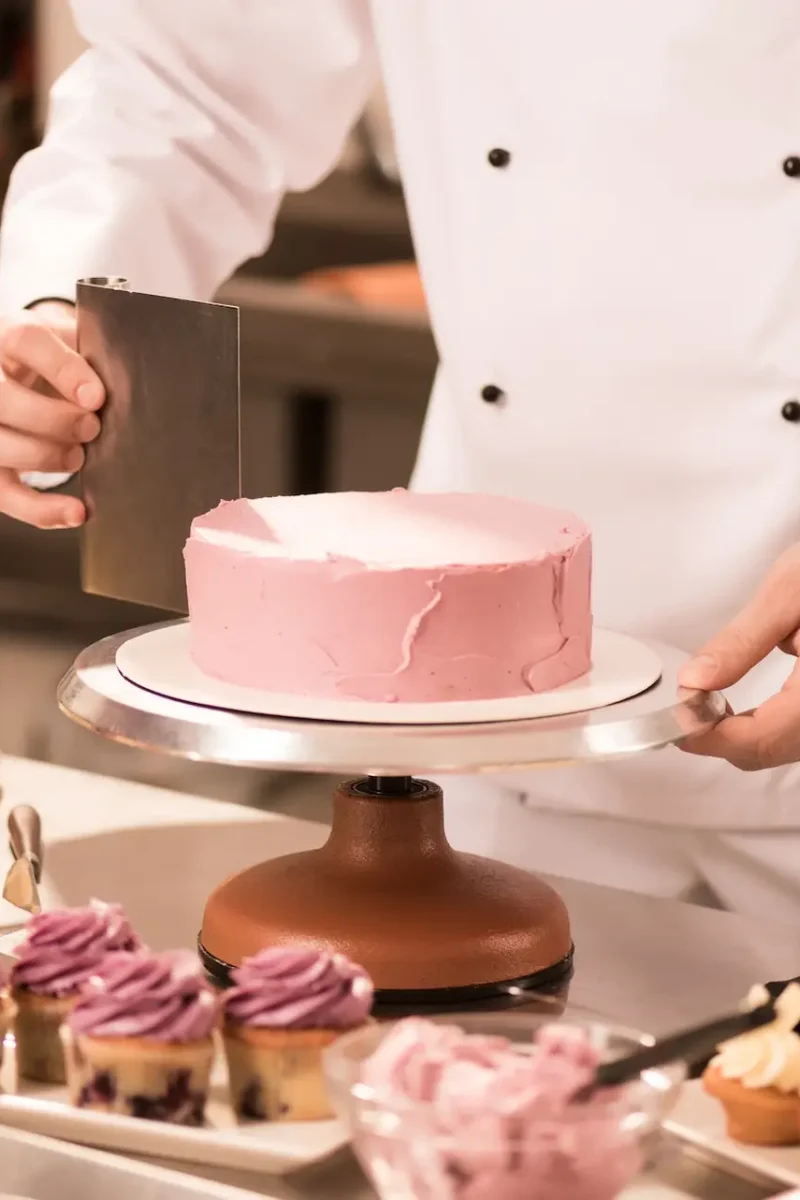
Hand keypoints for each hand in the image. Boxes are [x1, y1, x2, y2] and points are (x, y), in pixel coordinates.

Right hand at [0, 302, 103, 527]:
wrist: (25, 377)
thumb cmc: (57, 361)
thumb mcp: (71, 343)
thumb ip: (92, 354)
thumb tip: (131, 377)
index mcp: (7, 336)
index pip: (26, 342)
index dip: (62, 370)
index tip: (96, 397)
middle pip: (4, 399)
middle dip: (53, 419)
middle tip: (91, 429)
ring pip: (0, 447)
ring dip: (46, 458)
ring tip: (78, 456)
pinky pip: (6, 495)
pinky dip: (42, 510)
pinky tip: (77, 511)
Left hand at [678, 544, 799, 769]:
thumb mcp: (790, 592)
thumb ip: (742, 641)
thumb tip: (696, 680)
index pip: (761, 738)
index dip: (710, 737)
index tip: (675, 723)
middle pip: (771, 751)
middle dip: (722, 737)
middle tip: (685, 708)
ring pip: (785, 747)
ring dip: (744, 735)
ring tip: (708, 704)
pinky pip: (797, 734)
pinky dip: (766, 727)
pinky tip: (742, 708)